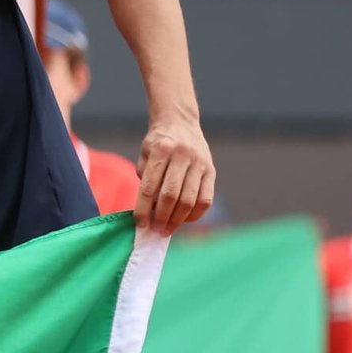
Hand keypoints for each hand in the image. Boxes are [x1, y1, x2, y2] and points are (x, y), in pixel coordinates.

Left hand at [134, 117, 215, 233]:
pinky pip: (206, 199)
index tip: (140, 224)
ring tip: (168, 229)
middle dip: (162, 218)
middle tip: (155, 230)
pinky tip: (185, 220)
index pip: (149, 187)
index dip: (144, 209)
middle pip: (171, 196)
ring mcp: (199, 163)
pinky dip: (196, 214)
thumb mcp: (145, 153)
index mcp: (160, 150)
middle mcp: (181, 155)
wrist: (179, 122)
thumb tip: (149, 210)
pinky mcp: (211, 170)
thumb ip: (146, 178)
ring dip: (178, 219)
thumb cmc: (158, 143)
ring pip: (189, 200)